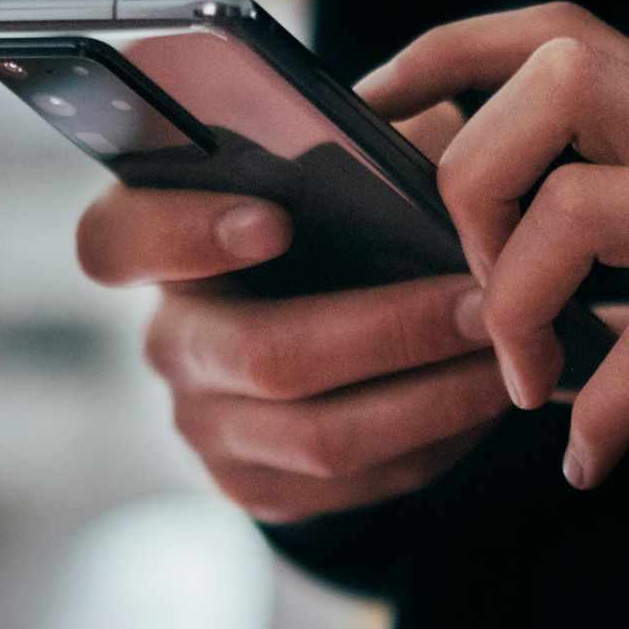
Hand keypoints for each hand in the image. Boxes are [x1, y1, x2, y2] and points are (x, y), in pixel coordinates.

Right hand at [76, 105, 506, 523]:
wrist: (333, 319)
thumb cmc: (340, 212)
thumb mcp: (345, 158)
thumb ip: (364, 142)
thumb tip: (429, 146)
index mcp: (160, 241)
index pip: (117, 239)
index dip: (185, 233)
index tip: (275, 219)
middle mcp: (169, 338)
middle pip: (263, 354)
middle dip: (391, 330)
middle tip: (484, 301)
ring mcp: (206, 424)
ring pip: (321, 436)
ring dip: (434, 396)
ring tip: (510, 353)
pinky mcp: (256, 486)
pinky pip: (355, 483)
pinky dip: (435, 441)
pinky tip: (487, 397)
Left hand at [356, 3, 628, 488]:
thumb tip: (516, 303)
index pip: (558, 33)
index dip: (449, 50)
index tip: (377, 111)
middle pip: (558, 78)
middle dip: (473, 178)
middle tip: (477, 288)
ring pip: (587, 204)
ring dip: (520, 304)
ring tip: (528, 383)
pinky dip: (606, 413)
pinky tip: (592, 460)